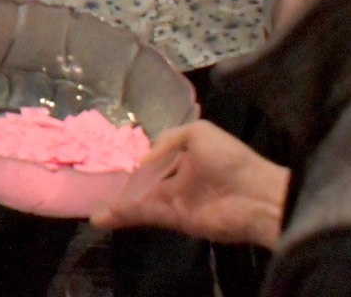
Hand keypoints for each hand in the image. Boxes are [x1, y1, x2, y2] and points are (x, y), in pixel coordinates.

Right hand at [91, 120, 288, 248]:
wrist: (255, 196)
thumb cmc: (230, 159)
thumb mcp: (200, 132)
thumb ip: (168, 139)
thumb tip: (143, 160)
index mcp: (187, 157)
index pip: (156, 159)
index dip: (135, 160)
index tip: (111, 159)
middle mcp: (179, 179)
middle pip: (145, 183)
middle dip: (123, 186)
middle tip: (95, 186)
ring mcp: (176, 201)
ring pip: (141, 201)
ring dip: (118, 206)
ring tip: (94, 210)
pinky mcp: (176, 219)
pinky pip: (145, 214)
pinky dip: (125, 215)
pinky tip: (103, 217)